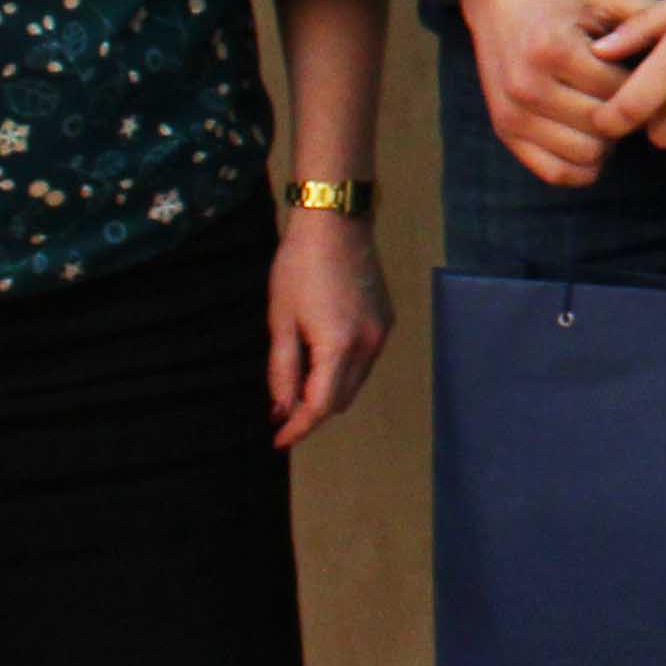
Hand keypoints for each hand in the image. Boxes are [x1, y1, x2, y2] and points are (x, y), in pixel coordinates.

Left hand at [266, 209, 390, 450]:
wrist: (336, 223)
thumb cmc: (300, 267)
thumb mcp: (281, 321)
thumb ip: (282, 371)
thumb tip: (281, 409)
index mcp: (339, 347)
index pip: (319, 406)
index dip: (298, 428)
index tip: (279, 441)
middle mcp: (368, 345)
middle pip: (340, 400)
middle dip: (312, 409)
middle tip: (281, 404)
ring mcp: (382, 333)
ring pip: (354, 382)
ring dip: (329, 388)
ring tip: (300, 373)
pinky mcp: (386, 320)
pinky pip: (365, 360)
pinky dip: (343, 367)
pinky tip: (321, 350)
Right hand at [459, 0, 649, 186]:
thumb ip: (650, 26)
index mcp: (554, 49)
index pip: (624, 94)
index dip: (648, 86)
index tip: (653, 71)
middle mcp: (527, 86)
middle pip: (605, 127)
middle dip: (629, 112)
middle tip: (635, 92)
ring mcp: (511, 113)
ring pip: (586, 156)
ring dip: (608, 140)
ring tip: (611, 109)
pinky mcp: (503, 130)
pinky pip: (556, 172)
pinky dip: (582, 164)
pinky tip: (592, 135)